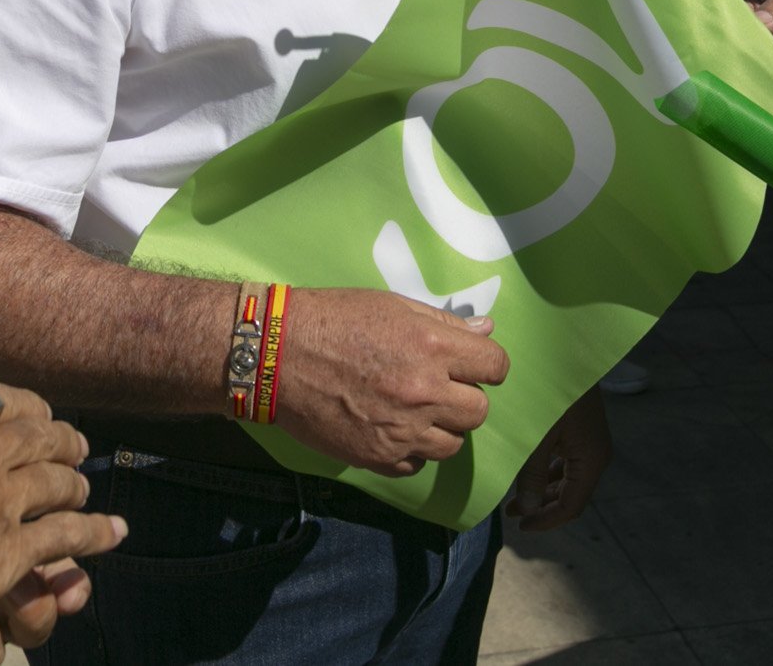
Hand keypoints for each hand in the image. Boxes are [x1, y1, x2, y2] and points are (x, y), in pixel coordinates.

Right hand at [0, 383, 126, 658]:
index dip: (9, 406)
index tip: (22, 413)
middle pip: (31, 432)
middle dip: (57, 435)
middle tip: (73, 442)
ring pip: (55, 478)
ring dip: (75, 481)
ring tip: (86, 487)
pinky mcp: (5, 551)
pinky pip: (65, 535)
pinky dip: (94, 533)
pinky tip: (112, 533)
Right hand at [275, 287, 508, 475]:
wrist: (276, 354)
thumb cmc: (334, 319)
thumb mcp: (392, 306)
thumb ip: (444, 324)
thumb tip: (485, 330)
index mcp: (432, 348)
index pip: (495, 366)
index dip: (487, 365)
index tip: (472, 365)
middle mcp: (424, 392)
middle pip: (478, 410)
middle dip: (464, 397)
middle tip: (438, 386)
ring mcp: (401, 430)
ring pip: (451, 444)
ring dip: (441, 428)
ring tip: (414, 410)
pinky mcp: (376, 457)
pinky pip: (416, 466)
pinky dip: (410, 451)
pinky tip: (392, 429)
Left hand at [509, 388, 612, 531]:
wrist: (568, 351)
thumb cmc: (552, 394)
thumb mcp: (538, 436)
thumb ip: (530, 475)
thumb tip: (525, 509)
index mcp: (591, 460)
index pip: (571, 507)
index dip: (546, 522)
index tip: (521, 527)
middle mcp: (595, 455)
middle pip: (570, 496)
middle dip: (541, 508)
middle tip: (511, 513)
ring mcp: (589, 442)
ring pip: (567, 479)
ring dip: (542, 491)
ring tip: (514, 498)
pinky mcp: (581, 429)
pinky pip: (565, 462)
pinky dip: (547, 472)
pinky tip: (526, 471)